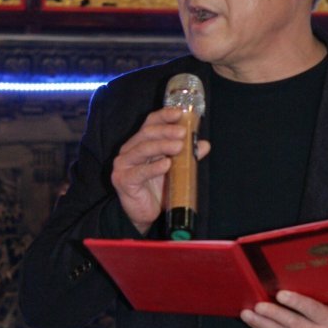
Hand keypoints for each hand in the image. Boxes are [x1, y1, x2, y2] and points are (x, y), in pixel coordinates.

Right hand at [110, 106, 209, 234]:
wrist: (145, 214)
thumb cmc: (157, 187)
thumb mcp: (175, 168)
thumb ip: (187, 155)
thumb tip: (204, 144)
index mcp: (140, 142)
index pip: (150, 123)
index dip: (164, 116)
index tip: (180, 113)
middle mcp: (129, 149)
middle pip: (147, 133)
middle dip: (166, 131)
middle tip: (183, 133)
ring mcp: (123, 164)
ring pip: (143, 149)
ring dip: (162, 145)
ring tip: (179, 147)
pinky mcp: (122, 179)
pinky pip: (139, 171)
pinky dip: (153, 167)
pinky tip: (166, 164)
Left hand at [240, 290, 327, 327]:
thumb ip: (317, 293)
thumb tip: (293, 274)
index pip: (312, 310)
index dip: (296, 302)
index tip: (280, 294)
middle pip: (293, 324)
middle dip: (273, 314)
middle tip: (257, 306)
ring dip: (262, 325)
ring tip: (247, 315)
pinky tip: (255, 323)